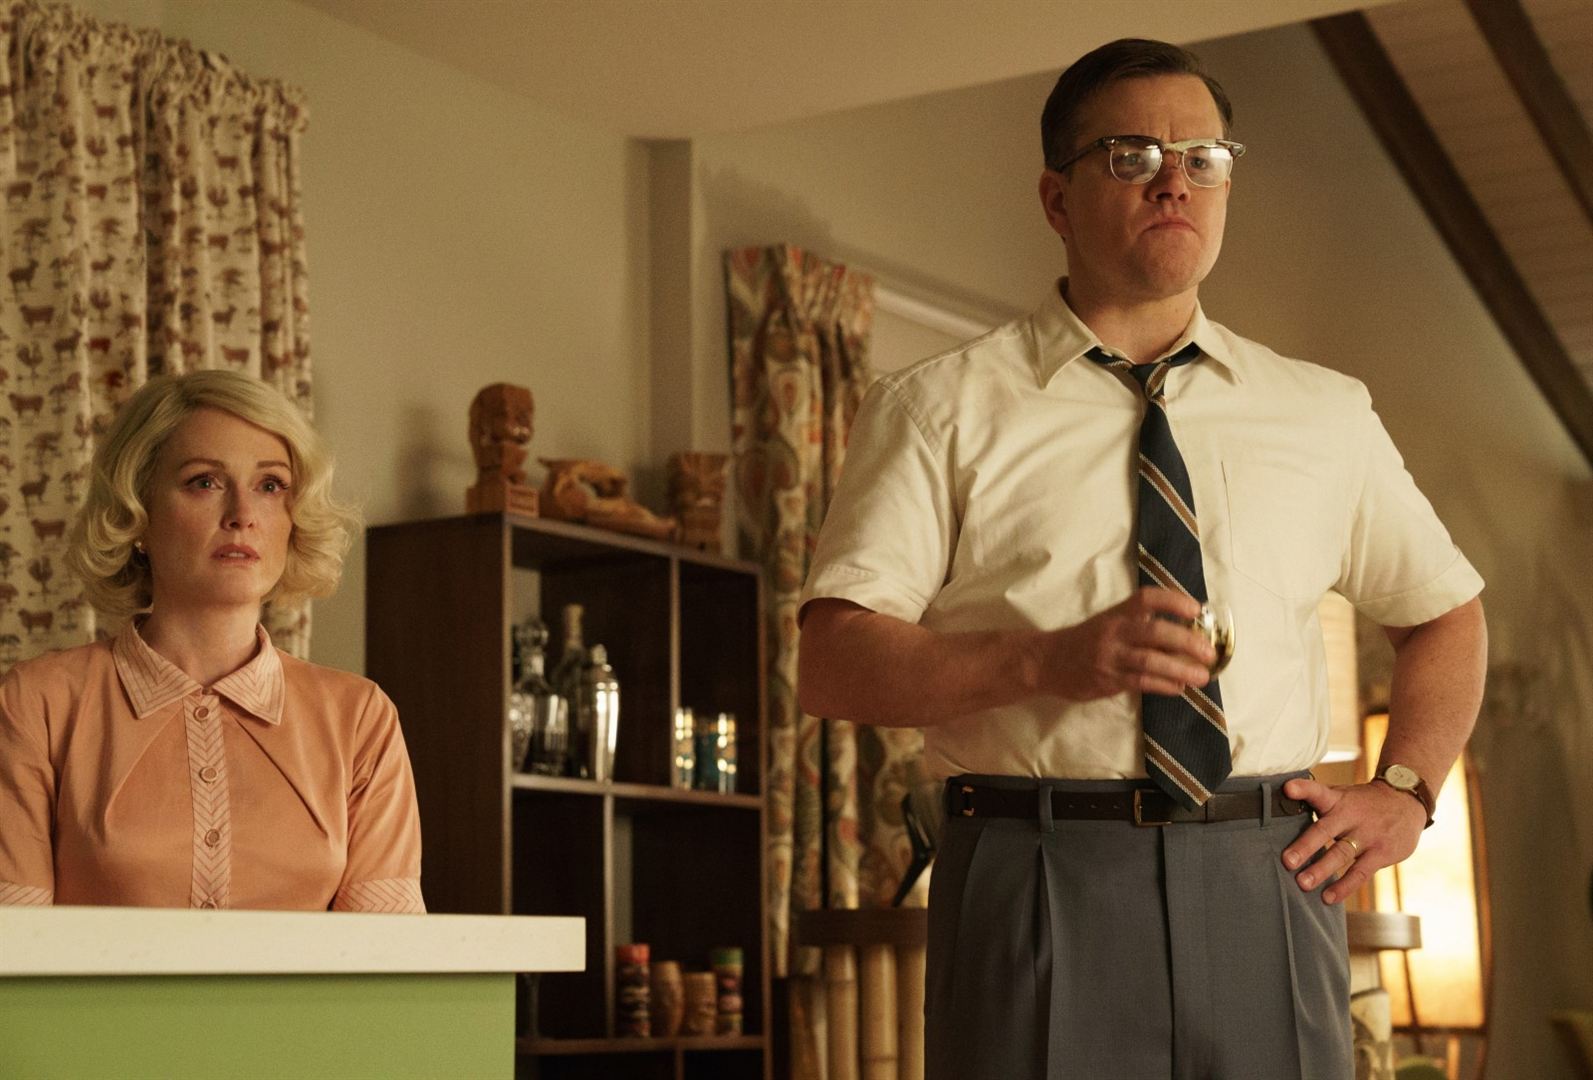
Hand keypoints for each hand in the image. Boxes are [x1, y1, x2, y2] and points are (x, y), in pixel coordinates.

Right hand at [1039, 587, 1214, 701]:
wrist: (1046, 661)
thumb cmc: (1085, 641)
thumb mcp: (1109, 624)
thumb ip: (1139, 627)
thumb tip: (1185, 637)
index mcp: (1117, 613)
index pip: (1147, 599)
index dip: (1173, 601)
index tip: (1196, 608)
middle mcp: (1114, 632)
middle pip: (1155, 632)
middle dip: (1187, 641)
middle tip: (1209, 652)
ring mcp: (1110, 657)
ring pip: (1150, 661)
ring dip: (1181, 669)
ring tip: (1203, 676)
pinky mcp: (1106, 680)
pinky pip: (1140, 682)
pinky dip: (1163, 685)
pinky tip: (1179, 687)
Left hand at [1280, 777, 1426, 903]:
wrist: (1406, 800)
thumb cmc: (1362, 802)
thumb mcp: (1342, 794)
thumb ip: (1316, 802)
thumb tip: (1280, 806)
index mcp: (1337, 799)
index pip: (1318, 791)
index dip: (1303, 789)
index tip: (1287, 789)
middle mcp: (1350, 816)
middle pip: (1325, 829)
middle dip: (1305, 846)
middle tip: (1287, 861)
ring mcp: (1367, 835)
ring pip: (1341, 854)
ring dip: (1321, 870)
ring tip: (1302, 884)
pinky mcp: (1381, 853)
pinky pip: (1360, 872)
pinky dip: (1344, 886)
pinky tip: (1328, 897)